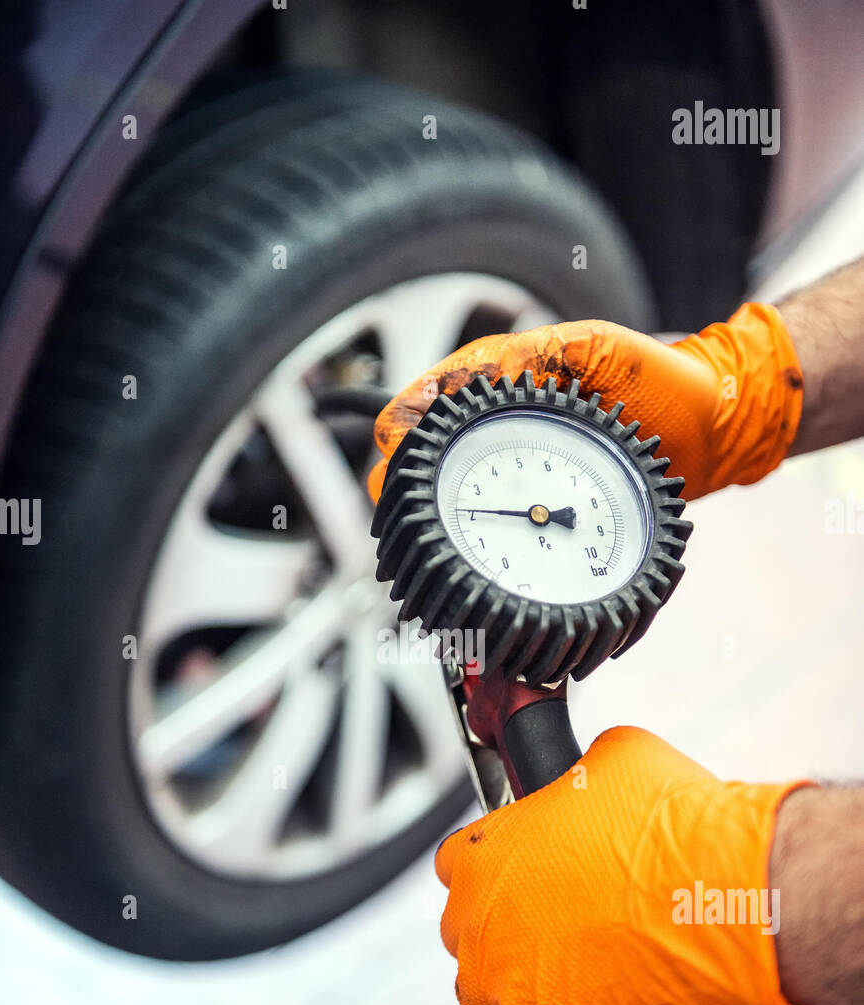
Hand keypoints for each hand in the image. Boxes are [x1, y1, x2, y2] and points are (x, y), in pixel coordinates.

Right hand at [367, 305, 802, 504]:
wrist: (709, 426)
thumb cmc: (656, 379)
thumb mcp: (595, 348)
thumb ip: (540, 352)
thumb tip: (480, 374)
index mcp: (500, 383)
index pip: (424, 405)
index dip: (398, 432)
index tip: (391, 456)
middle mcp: (498, 427)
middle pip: (420, 459)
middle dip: (397, 487)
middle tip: (394, 515)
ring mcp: (517, 469)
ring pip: (448, 497)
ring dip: (422, 521)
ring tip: (410, 545)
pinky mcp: (541, 508)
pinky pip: (493, 527)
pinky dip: (468, 544)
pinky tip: (454, 559)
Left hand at [435, 726, 833, 1004]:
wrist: (719, 892)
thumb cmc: (670, 825)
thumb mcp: (613, 760)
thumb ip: (576, 781)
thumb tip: (588, 783)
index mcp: (480, 859)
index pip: (457, 866)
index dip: (497, 869)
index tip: (528, 873)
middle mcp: (480, 929)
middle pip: (469, 936)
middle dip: (505, 931)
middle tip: (559, 923)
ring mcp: (511, 993)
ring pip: (491, 999)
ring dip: (521, 987)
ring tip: (576, 973)